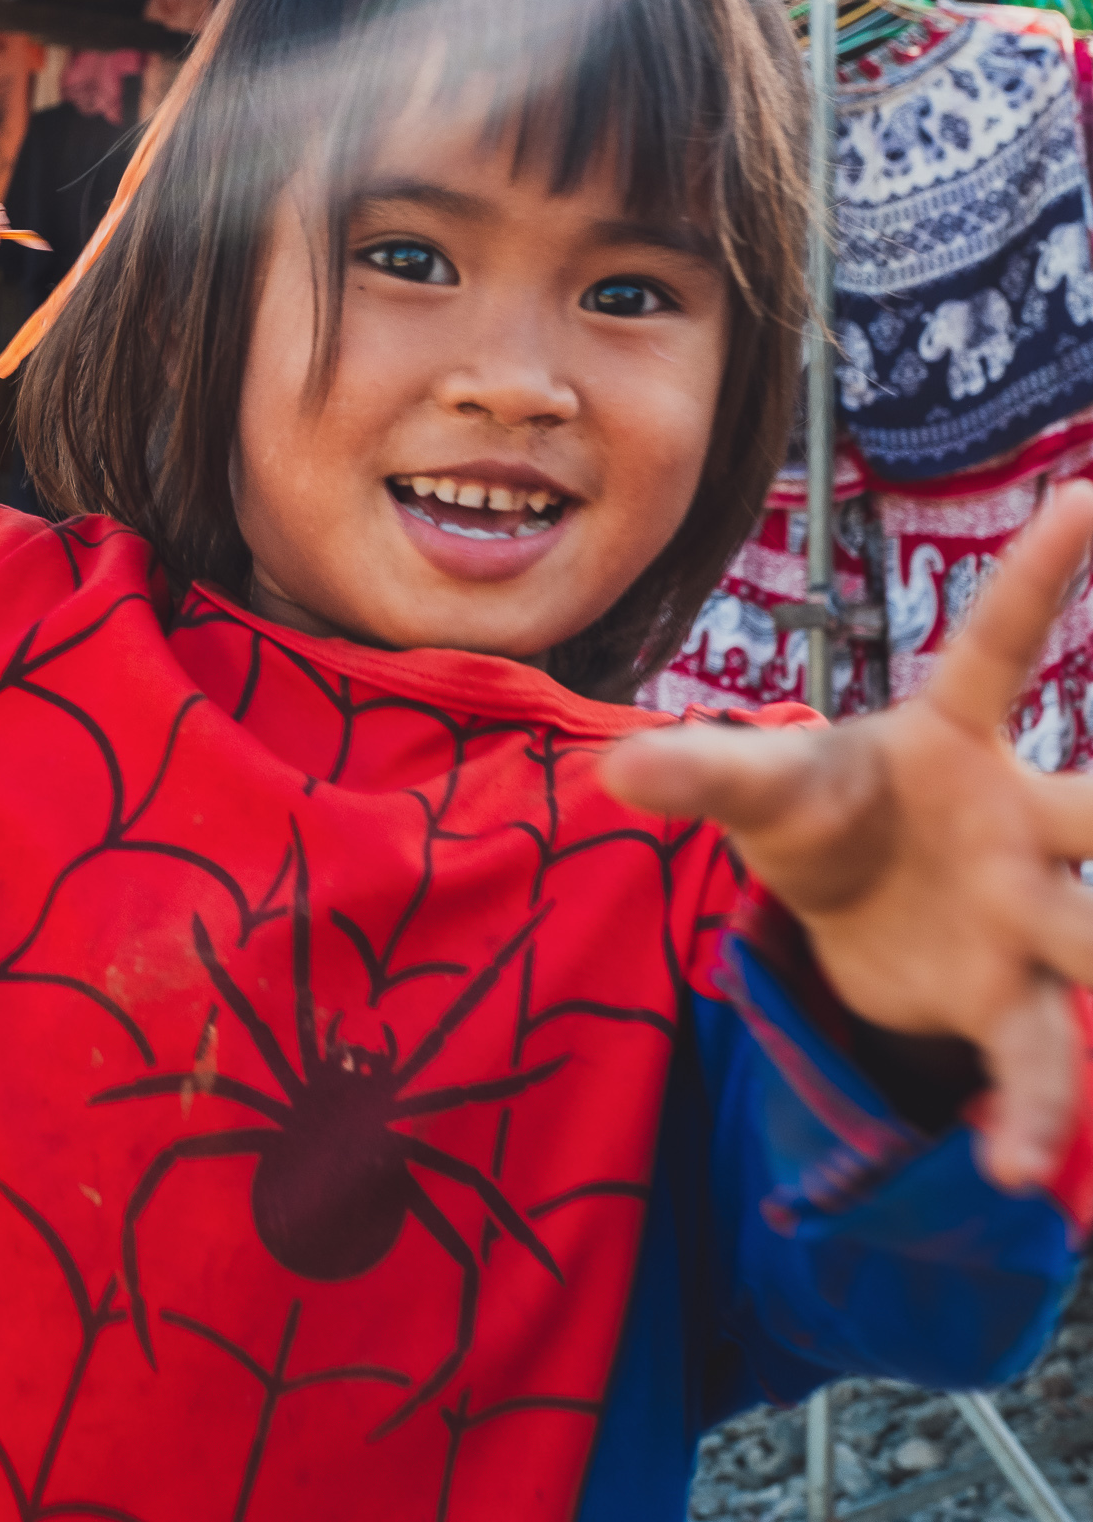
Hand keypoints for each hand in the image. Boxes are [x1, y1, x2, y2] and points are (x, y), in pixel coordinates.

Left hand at [601, 482, 1092, 1194]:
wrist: (837, 911)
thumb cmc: (811, 812)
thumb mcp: (755, 788)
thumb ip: (696, 771)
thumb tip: (610, 769)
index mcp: (950, 738)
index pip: (998, 646)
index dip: (1040, 574)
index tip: (1083, 489)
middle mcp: (1016, 819)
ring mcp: (1027, 913)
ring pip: (1092, 943)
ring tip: (1088, 1063)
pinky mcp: (1008, 1001)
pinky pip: (1037, 1056)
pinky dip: (1033, 1112)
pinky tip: (1015, 1166)